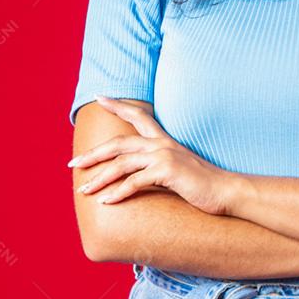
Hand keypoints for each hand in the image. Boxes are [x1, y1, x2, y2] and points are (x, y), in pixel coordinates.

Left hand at [69, 96, 234, 215]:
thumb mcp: (178, 167)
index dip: (118, 105)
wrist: (225, 191)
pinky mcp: (167, 172)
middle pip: (119, 143)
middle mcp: (162, 144)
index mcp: (164, 140)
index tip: (100, 97)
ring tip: (83, 190)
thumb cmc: (202, 183)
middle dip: (93, 153)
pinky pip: (134, 182)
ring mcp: (164, 156)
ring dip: (99, 178)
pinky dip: (117, 193)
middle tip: (72, 163)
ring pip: (121, 163)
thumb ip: (159, 164)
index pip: (138, 116)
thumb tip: (139, 172)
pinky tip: (106, 202)